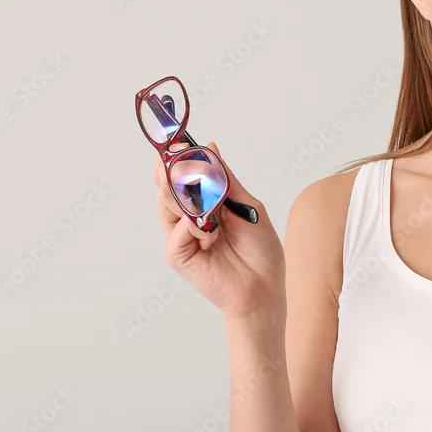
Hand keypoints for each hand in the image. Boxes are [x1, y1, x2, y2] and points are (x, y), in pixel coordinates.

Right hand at [154, 141, 285, 322]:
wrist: (264, 286)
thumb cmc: (260, 250)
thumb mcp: (246, 205)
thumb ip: (225, 179)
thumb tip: (210, 147)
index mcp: (205, 202)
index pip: (183, 175)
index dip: (179, 159)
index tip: (181, 144)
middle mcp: (188, 216)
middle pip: (169, 186)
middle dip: (175, 173)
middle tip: (184, 166)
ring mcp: (181, 235)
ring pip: (167, 204)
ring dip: (185, 198)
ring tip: (207, 206)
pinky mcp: (179, 255)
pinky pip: (176, 232)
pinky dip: (193, 227)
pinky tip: (211, 235)